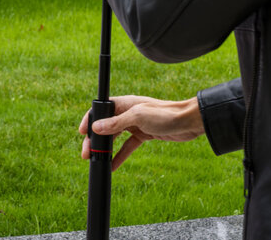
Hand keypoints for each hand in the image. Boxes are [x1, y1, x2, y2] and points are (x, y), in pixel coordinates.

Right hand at [78, 95, 203, 169]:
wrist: (188, 122)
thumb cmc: (165, 114)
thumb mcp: (138, 117)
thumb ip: (116, 123)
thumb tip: (96, 127)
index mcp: (124, 103)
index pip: (101, 110)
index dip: (89, 120)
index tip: (82, 133)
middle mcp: (127, 113)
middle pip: (105, 126)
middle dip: (95, 139)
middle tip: (87, 154)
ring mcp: (135, 124)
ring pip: (115, 137)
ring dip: (106, 148)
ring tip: (97, 161)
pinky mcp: (144, 135)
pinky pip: (127, 146)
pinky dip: (119, 156)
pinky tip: (113, 166)